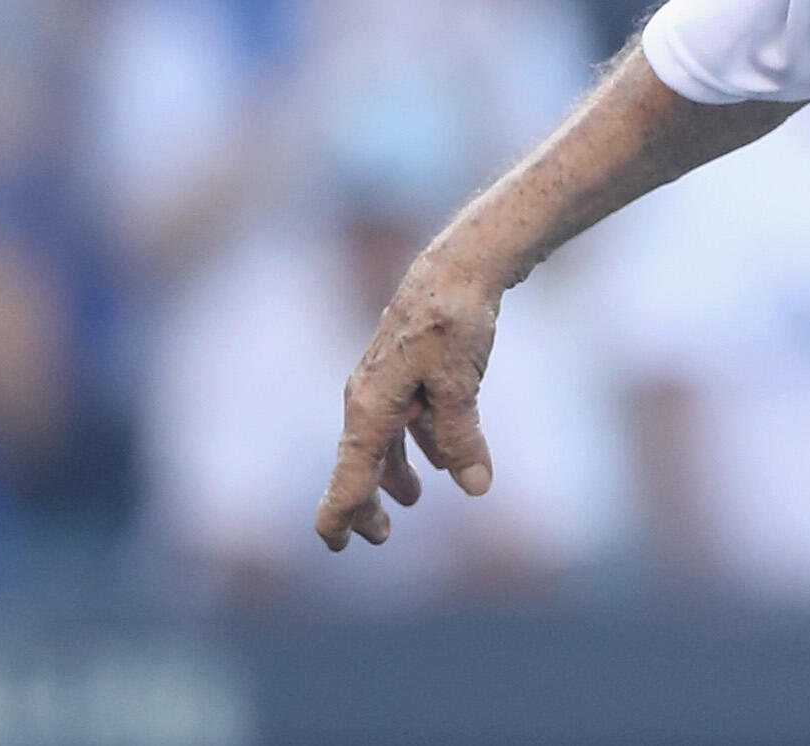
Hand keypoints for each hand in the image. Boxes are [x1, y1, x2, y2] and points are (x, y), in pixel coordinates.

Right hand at [315, 242, 501, 549]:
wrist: (457, 265)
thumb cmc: (451, 322)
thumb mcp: (460, 386)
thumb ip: (462, 439)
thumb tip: (475, 489)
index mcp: (370, 408)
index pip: (347, 476)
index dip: (338, 514)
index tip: (334, 545)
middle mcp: (367, 397)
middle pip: (360, 463)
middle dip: (366, 503)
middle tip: (379, 539)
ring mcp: (385, 380)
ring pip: (382, 439)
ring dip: (394, 472)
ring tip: (414, 499)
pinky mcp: (406, 366)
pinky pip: (403, 415)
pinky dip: (418, 440)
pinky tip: (443, 457)